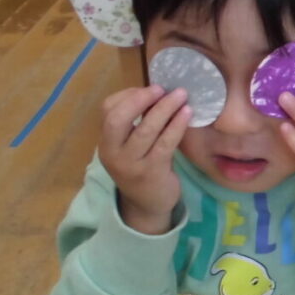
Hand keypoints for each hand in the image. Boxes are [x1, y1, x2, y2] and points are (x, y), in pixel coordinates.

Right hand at [99, 85, 190, 234]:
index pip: (108, 110)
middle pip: (118, 119)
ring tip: (181, 95)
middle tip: (162, 89)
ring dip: (165, 109)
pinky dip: (176, 125)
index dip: (129, 95)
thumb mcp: (133, 146)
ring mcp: (131, 164)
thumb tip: (159, 92)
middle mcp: (113, 153)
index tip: (151, 88)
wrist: (148, 205)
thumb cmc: (143, 168)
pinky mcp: (152, 172)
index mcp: (107, 142)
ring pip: (145, 130)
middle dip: (140, 99)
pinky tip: (187, 113)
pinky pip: (165, 143)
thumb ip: (138, 123)